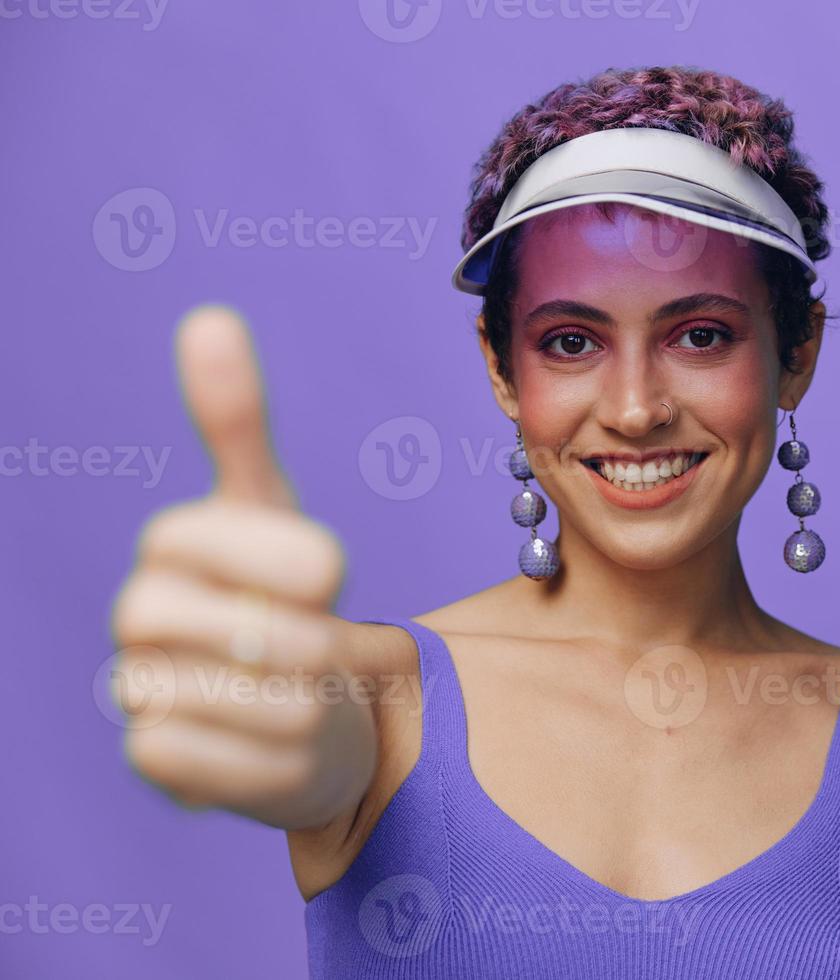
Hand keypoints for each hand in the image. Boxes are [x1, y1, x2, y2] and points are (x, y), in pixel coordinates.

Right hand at [109, 305, 375, 829]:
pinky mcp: (158, 763)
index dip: (323, 574)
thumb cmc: (280, 601)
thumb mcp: (272, 512)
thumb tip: (207, 316)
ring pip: (281, 707)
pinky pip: (255, 764)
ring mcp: (142, 693)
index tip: (323, 579)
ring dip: (312, 707)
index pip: (298, 556)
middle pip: (288, 642)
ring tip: (290, 693)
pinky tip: (269, 744)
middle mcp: (141, 615)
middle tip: (306, 650)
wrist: (284, 708)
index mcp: (175, 543)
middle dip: (324, 653)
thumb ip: (237, 426)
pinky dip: (287, 759)